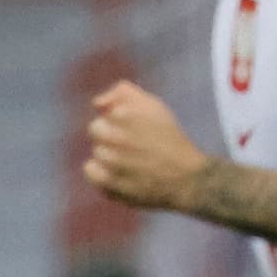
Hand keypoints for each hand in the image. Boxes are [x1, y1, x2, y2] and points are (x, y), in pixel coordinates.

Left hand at [83, 80, 207, 210]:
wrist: (186, 178)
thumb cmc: (169, 138)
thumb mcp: (152, 106)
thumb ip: (123, 93)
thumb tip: (97, 103)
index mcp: (128, 114)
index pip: (107, 112)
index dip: (120, 119)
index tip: (137, 128)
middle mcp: (118, 136)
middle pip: (96, 129)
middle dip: (110, 134)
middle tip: (131, 145)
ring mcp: (113, 162)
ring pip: (97, 151)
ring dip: (109, 154)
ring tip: (130, 161)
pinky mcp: (110, 184)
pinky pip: (90, 170)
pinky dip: (99, 171)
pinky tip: (117, 173)